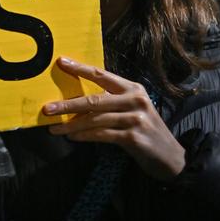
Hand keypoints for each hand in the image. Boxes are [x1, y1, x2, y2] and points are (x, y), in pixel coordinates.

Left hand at [42, 57, 185, 180]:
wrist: (171, 158)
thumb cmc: (145, 130)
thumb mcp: (131, 110)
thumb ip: (111, 103)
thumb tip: (76, 102)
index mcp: (133, 88)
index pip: (102, 74)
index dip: (80, 68)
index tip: (61, 62)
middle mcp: (135, 99)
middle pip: (94, 99)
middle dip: (68, 104)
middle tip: (48, 108)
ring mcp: (136, 118)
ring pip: (95, 119)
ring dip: (72, 124)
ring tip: (55, 128)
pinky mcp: (134, 138)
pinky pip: (103, 135)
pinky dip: (85, 136)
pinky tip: (73, 137)